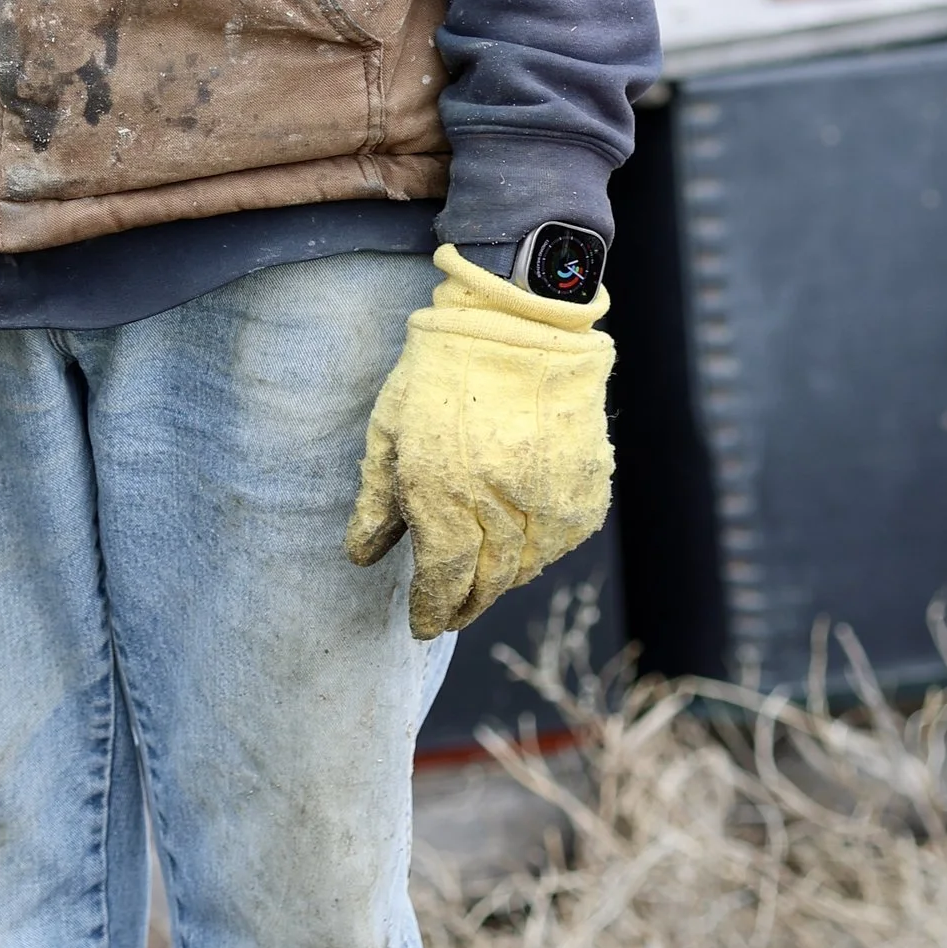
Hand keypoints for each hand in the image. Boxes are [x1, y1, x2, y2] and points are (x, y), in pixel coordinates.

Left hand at [346, 244, 613, 640]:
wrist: (519, 324)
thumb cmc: (441, 372)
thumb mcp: (389, 429)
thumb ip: (376, 499)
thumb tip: (363, 556)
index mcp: (442, 495)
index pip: (442, 580)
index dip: (432, 609)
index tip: (423, 623)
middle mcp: (498, 507)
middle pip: (485, 585)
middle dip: (463, 606)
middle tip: (450, 614)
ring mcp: (547, 501)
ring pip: (524, 569)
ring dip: (499, 583)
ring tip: (480, 583)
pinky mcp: (584, 491)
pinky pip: (560, 543)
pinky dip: (537, 554)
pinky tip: (519, 548)